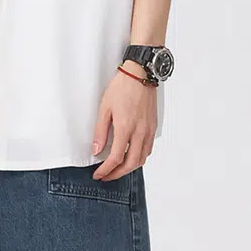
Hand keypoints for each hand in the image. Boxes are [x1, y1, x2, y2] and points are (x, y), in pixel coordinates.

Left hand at [92, 61, 156, 180]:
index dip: (106, 170)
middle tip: (106, 176)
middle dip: (117, 174)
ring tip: (117, 169)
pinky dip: (139, 158)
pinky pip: (148, 149)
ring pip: (142, 159)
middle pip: (131, 164)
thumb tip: (97, 150)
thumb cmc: (122, 87)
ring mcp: (148, 130)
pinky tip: (131, 156)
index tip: (98, 174)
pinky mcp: (153, 126)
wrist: (140, 74)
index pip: (116, 158)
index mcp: (126, 127)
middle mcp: (140, 132)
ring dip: (129, 168)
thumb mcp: (104, 107)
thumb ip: (100, 131)